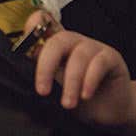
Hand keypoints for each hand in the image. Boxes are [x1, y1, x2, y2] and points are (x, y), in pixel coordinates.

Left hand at [25, 11, 132, 128]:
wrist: (111, 112)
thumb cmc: (80, 97)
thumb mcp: (57, 84)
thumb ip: (44, 69)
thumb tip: (24, 61)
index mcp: (57, 45)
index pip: (43, 24)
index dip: (33, 25)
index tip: (24, 43)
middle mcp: (75, 41)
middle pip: (58, 41)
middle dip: (46, 66)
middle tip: (42, 91)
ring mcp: (94, 47)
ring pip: (78, 56)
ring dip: (71, 82)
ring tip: (68, 104)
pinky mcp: (111, 57)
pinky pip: (99, 63)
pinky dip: (90, 80)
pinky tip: (85, 96)